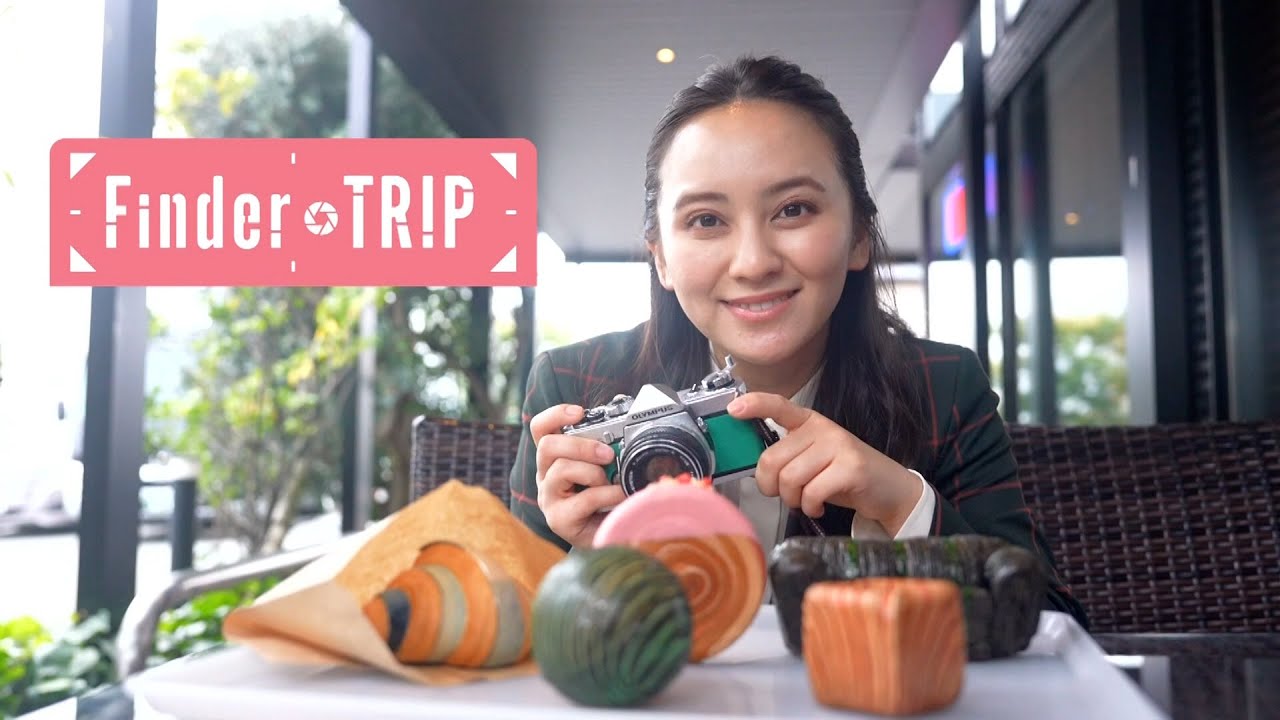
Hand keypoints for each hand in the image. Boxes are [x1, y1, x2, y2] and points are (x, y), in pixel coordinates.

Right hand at [530, 403, 626, 547]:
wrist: (606, 539)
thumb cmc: (604, 501)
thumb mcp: (604, 470)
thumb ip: (605, 452)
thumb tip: (625, 435)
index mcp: (554, 459)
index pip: (540, 429)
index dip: (555, 415)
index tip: (579, 412)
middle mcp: (545, 476)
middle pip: (547, 446)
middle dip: (582, 445)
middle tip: (607, 454)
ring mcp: (548, 498)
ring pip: (561, 469)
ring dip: (593, 472)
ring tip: (610, 481)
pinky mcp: (559, 519)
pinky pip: (584, 498)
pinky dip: (608, 494)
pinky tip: (620, 496)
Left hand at [727, 393, 923, 533]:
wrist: (888, 489)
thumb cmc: (844, 476)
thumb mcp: (813, 459)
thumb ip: (788, 457)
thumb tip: (758, 471)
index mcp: (809, 423)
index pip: (778, 405)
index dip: (754, 405)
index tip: (733, 408)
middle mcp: (822, 429)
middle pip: (773, 459)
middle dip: (772, 486)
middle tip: (784, 494)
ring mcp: (838, 446)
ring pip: (790, 479)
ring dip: (793, 500)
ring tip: (806, 501)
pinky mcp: (851, 468)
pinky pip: (812, 492)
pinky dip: (810, 506)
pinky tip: (818, 506)